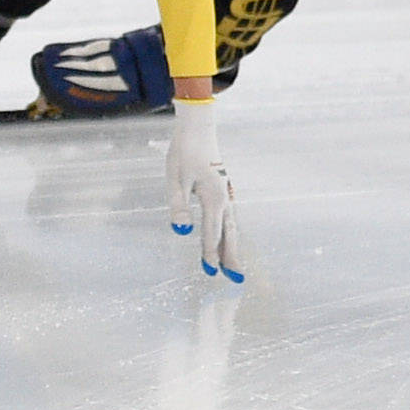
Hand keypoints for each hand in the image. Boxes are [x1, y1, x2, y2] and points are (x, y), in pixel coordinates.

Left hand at [165, 97, 244, 282]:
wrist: (198, 128)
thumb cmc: (183, 153)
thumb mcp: (174, 180)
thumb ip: (178, 207)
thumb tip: (182, 232)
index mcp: (213, 196)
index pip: (211, 231)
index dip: (211, 253)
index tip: (211, 273)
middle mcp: (224, 197)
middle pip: (229, 233)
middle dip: (231, 257)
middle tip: (235, 281)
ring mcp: (226, 194)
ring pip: (231, 226)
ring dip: (232, 248)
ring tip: (235, 268)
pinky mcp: (223, 191)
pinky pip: (229, 218)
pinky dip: (230, 234)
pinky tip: (227, 242)